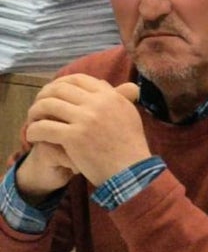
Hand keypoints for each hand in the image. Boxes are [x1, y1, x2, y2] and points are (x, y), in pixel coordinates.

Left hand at [22, 76, 147, 187]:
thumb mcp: (128, 114)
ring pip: (47, 105)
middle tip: (38, 108)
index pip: (78, 79)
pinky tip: (33, 137)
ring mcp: (85, 119)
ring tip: (33, 122)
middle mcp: (98, 103)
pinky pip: (44, 127)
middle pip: (59, 90)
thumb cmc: (130, 146)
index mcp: (110, 96)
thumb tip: (100, 83)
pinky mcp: (74, 137)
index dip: (60, 83)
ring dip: (34, 112)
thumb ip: (115, 97)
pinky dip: (33, 131)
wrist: (130, 171)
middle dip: (43, 96)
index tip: (52, 93)